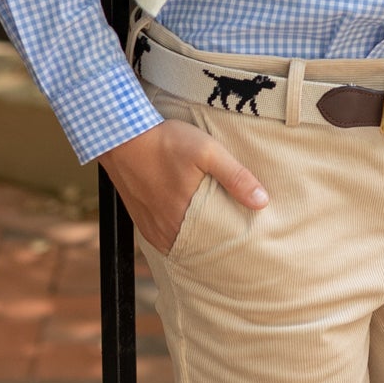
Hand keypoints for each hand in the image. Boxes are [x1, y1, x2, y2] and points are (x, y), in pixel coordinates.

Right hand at [98, 116, 266, 252]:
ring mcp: (149, 227)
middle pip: (197, 247)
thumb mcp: (207, 151)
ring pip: (180, 243)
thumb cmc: (164, 141)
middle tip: (236, 236)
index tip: (247, 239)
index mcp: (181, 220)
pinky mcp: (140, 219)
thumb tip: (262, 202)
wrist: (120, 135)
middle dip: (216, 243)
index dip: (232, 243)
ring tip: (216, 228)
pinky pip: (164, 236)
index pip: (214, 246)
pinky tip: (191, 222)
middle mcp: (163, 231)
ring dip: (197, 238)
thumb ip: (235, 177)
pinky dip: (179, 232)